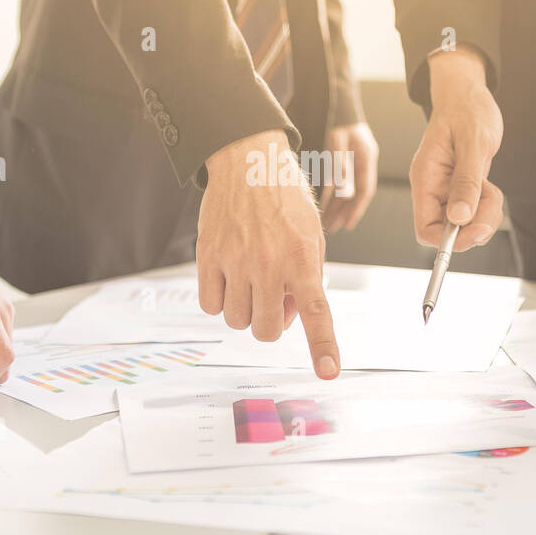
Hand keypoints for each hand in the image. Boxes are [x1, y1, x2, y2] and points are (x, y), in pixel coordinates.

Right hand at [199, 130, 339, 378]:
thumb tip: (289, 316)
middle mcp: (269, 263)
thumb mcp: (311, 235)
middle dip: (270, 322)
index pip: (316, 312)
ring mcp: (235, 261)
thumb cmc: (283, 198)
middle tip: (273, 296)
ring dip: (244, 309)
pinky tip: (227, 277)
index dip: (322, 346)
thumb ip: (307, 278)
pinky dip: (218, 299)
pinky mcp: (208, 256)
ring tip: (250, 280)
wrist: (247, 161)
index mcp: (302, 258)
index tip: (327, 372)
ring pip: (237, 321)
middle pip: (265, 330)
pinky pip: (209, 305)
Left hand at [319, 122, 378, 231]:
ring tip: (326, 222)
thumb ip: (340, 164)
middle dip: (344, 212)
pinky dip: (331, 194)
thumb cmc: (338, 116)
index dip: (358, 209)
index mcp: (366, 157)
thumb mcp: (338, 139)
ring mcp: (353, 161)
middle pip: (355, 193)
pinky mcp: (343, 159)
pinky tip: (323, 205)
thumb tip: (342, 192)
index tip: (348, 224)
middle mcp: (362, 162)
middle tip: (332, 229)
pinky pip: (339, 181)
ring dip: (337, 206)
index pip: (365, 189)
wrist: (337, 99)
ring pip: (347, 189)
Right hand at [411, 47, 503, 249]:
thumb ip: (466, 182)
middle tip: (491, 205)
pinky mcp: (462, 189)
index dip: (447, 239)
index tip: (473, 230)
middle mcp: (433, 189)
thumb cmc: (467, 110)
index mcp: (425, 179)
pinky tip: (490, 186)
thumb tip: (459, 218)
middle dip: (473, 226)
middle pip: (447, 232)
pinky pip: (476, 212)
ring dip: (485, 215)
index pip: (425, 229)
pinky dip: (489, 206)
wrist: (469, 96)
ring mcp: (447, 191)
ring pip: (465, 225)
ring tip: (492, 189)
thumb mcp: (471, 143)